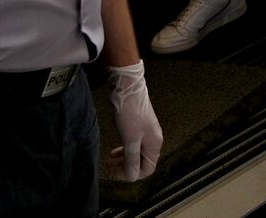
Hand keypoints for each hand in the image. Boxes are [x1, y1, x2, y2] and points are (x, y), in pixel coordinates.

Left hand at [105, 61, 162, 181]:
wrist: (128, 89)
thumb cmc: (130, 111)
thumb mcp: (130, 139)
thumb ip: (131, 159)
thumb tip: (132, 176)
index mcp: (154, 144)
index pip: (147, 169)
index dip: (131, 174)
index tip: (116, 171)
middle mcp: (153, 140)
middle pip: (141, 163)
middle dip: (125, 167)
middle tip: (111, 166)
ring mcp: (146, 133)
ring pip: (136, 154)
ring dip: (123, 159)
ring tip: (111, 159)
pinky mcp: (139, 127)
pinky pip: (133, 145)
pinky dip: (124, 150)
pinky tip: (116, 149)